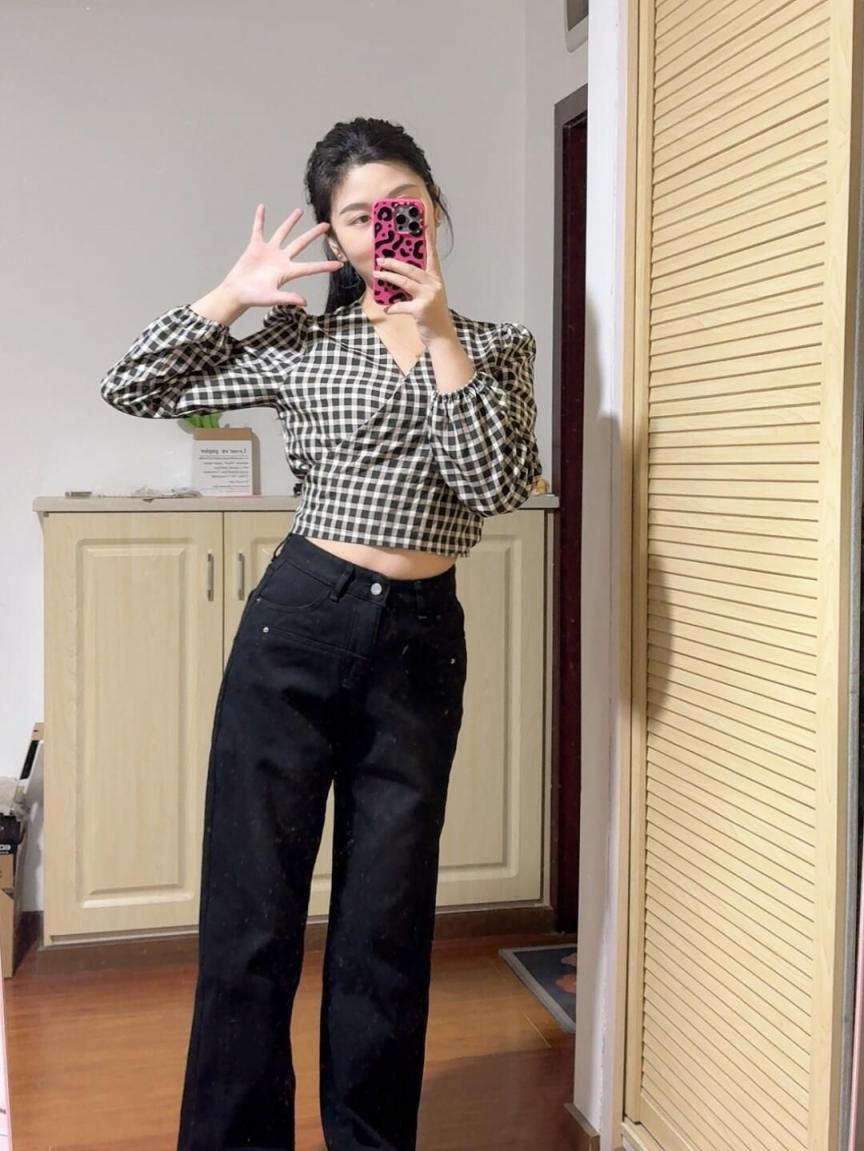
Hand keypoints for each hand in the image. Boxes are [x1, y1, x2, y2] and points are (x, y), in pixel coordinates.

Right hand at [220, 205, 342, 308]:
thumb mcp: (272, 298)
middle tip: (325, 225)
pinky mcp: (256, 247)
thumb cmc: (254, 298)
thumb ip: (288, 298)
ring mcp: (269, 251)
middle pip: (301, 243)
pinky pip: (258, 230)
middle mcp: (281, 259)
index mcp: (287, 272)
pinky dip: (259, 219)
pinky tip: (262, 208)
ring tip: (299, 211)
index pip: (310, 267)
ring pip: (283, 233)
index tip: (339, 264)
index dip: (325, 266)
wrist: (237, 292)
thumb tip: (304, 302)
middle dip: (313, 235)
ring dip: (290, 222)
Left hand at [373, 216, 453, 343]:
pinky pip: (401, 305)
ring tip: (377, 274)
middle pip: (411, 268)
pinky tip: (386, 308)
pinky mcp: (421, 309)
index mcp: (436, 279)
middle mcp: (433, 285)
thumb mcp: (429, 296)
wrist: (441, 336)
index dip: (427, 240)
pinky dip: (392, 307)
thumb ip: (418, 284)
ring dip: (388, 278)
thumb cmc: (433, 315)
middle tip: (380, 259)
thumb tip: (398, 275)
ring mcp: (428, 296)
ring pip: (404, 282)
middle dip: (394, 262)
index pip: (431, 255)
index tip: (422, 224)